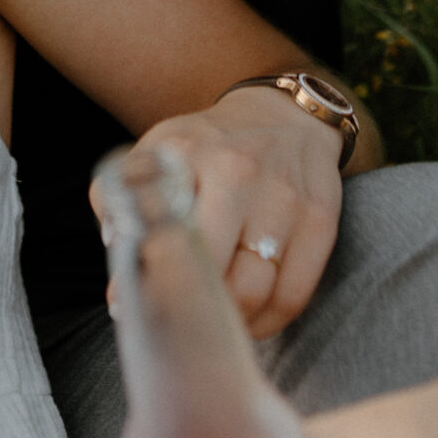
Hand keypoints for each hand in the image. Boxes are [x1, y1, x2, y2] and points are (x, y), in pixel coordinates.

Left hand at [125, 93, 345, 336]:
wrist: (281, 115)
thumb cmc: (207, 147)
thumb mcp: (155, 154)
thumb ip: (121, 206)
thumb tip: (118, 287)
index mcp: (187, 154)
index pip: (164, 235)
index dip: (149, 281)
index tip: (135, 308)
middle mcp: (237, 171)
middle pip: (213, 272)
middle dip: (194, 306)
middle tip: (183, 317)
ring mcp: (283, 196)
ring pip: (254, 290)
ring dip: (232, 321)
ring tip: (218, 320)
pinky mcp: (319, 218)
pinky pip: (293, 294)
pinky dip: (270, 320)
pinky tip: (254, 319)